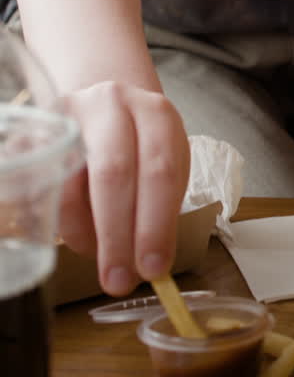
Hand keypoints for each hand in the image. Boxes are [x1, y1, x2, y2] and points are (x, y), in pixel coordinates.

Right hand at [58, 82, 188, 295]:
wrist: (106, 105)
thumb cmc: (142, 144)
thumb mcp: (166, 163)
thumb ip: (160, 206)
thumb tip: (148, 263)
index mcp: (156, 114)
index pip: (160, 171)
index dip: (156, 225)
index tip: (154, 268)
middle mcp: (111, 105)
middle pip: (113, 174)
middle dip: (117, 236)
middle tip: (120, 280)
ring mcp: (68, 115)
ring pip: (68, 182)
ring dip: (84, 233)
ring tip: (100, 258)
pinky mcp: (36, 131)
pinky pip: (39, 185)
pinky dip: (58, 220)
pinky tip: (77, 237)